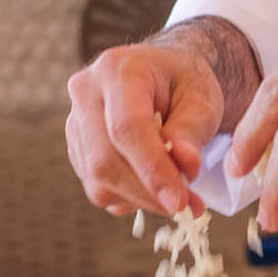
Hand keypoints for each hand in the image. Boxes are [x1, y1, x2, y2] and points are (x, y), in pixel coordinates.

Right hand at [65, 36, 225, 217]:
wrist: (164, 76)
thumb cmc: (185, 83)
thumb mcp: (202, 100)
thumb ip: (191, 132)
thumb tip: (185, 165)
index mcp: (117, 70)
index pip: (127, 127)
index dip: (153, 170)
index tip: (179, 201)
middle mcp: (86, 92)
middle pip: (105, 159)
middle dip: (147, 193)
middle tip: (187, 206)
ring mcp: (75, 121)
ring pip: (98, 179)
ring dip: (142, 199)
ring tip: (179, 196)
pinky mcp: (77, 148)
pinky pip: (97, 187)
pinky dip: (130, 198)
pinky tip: (155, 188)